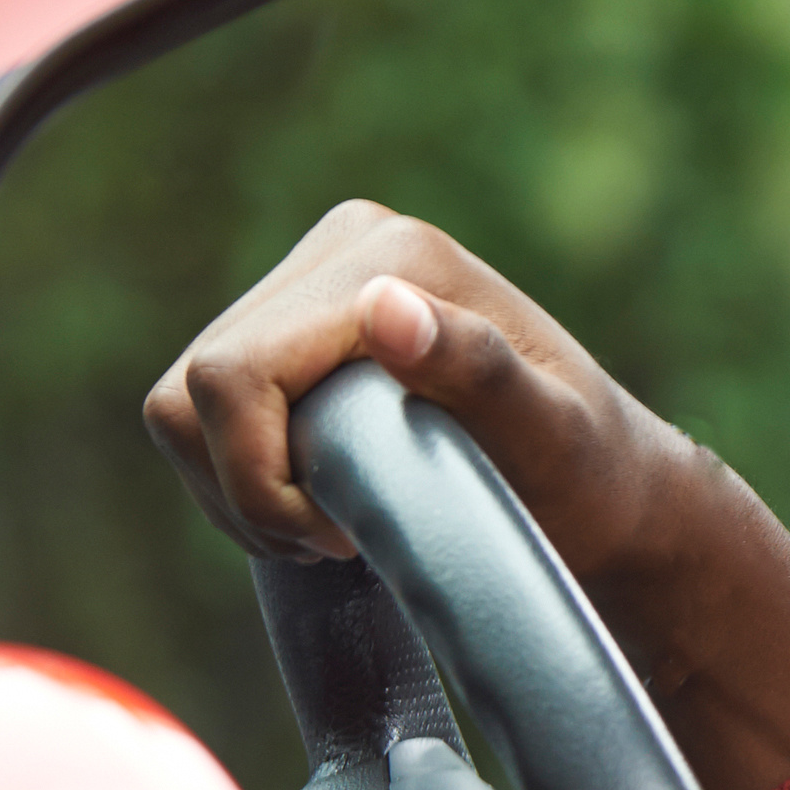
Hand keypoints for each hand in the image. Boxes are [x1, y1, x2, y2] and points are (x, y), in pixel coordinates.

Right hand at [143, 201, 789, 789]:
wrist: (605, 490)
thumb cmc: (589, 475)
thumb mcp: (551, 438)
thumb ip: (476, 371)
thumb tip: (380, 304)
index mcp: (393, 257)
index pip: (235, 374)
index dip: (263, 479)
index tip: (345, 538)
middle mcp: (345, 248)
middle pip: (195, 391)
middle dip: (251, 490)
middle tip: (340, 541)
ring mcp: (310, 286)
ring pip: (184, 407)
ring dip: (241, 490)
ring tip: (334, 527)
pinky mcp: (292, 331)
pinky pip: (202, 415)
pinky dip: (242, 478)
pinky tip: (319, 503)